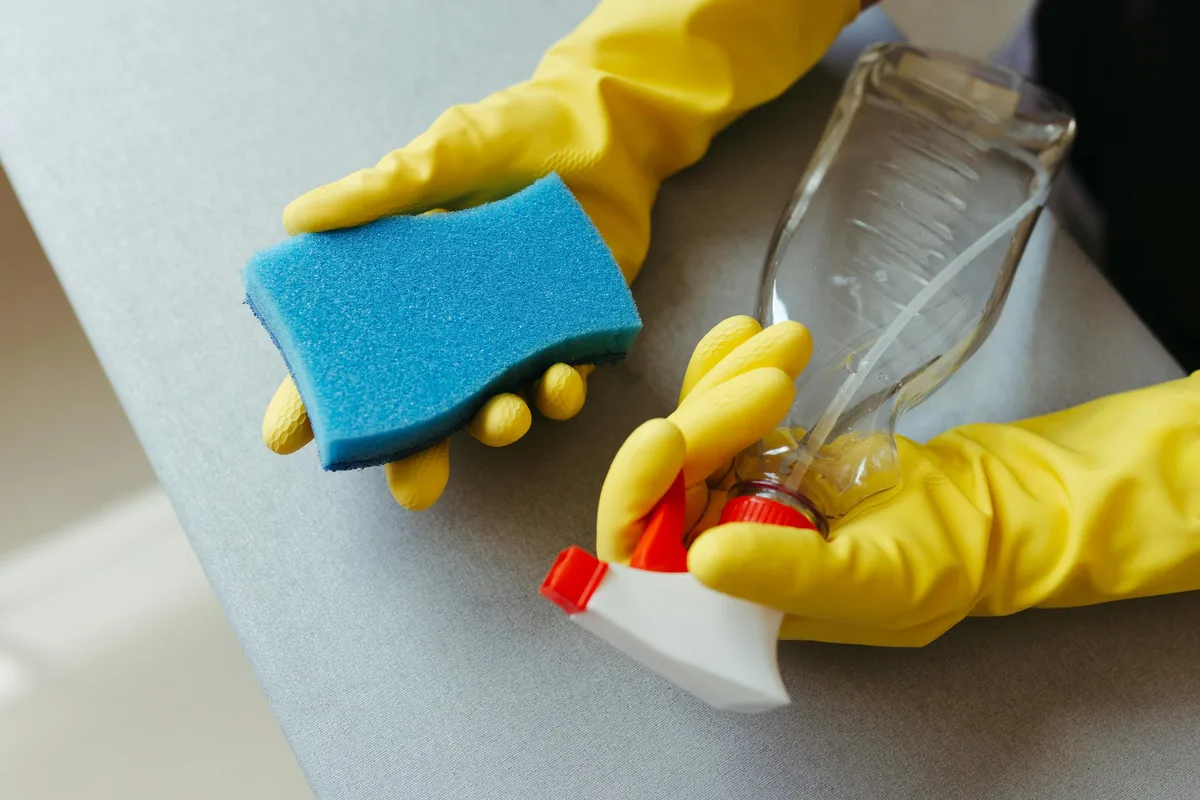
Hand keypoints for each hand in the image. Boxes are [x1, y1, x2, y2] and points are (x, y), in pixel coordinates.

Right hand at [262, 0, 859, 508]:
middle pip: (424, 406)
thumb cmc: (514, 132)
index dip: (315, 396)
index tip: (285, 437)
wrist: (606, 127)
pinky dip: (558, 394)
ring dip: (495, 428)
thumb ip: (381, 188)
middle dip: (414, 455)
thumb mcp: (446, 151)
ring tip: (500, 418)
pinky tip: (558, 379)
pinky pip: (561, 385)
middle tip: (413, 488)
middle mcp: (456, 323)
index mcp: (410, 285)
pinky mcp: (571, 335)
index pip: (352, 351)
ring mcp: (513, 336)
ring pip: (495, 406)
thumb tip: (297, 219)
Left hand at [602, 320, 1199, 645]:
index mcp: (726, 602)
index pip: (639, 560)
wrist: (993, 504)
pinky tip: (748, 331)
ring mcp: (732, 493)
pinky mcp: (756, 448)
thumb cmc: (940, 561)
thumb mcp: (867, 578)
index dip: (634, 497)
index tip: (667, 435)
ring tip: (790, 347)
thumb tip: (699, 559)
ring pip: (692, 429)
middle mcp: (716, 548)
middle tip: (773, 383)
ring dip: (727, 379)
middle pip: (665, 479)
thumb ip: (784, 574)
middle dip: (708, 418)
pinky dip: (729, 362)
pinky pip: (719, 401)